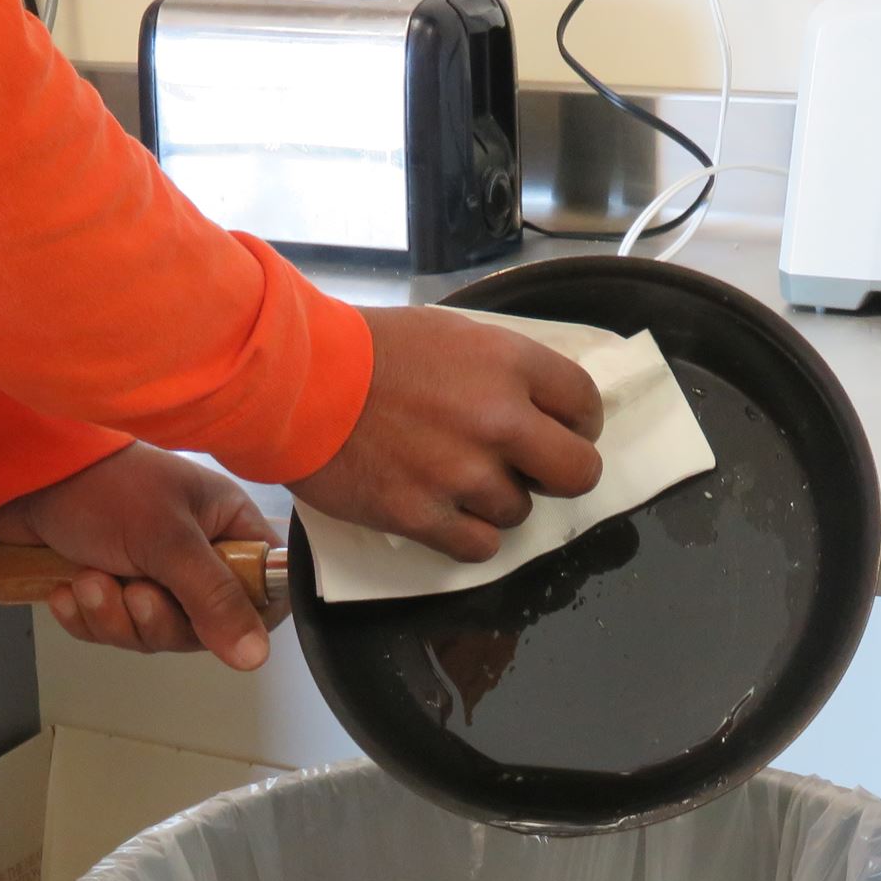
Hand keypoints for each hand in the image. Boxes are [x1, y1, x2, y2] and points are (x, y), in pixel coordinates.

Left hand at [0, 445, 283, 670]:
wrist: (23, 476)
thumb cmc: (104, 486)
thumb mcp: (167, 539)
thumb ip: (213, 597)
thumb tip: (255, 656)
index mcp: (227, 528)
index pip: (263, 590)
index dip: (243, 617)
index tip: (210, 622)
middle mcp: (196, 554)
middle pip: (202, 626)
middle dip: (156, 619)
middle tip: (132, 592)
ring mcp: (152, 572)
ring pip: (151, 631)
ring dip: (114, 617)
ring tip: (89, 580)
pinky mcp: (110, 586)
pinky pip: (111, 629)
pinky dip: (87, 617)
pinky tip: (67, 589)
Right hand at [289, 307, 603, 561]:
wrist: (296, 382)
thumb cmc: (366, 350)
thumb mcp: (448, 333)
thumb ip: (500, 368)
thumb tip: (534, 403)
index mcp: (508, 364)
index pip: (584, 404)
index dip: (579, 424)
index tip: (561, 431)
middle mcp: (497, 420)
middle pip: (578, 472)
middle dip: (561, 475)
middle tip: (531, 471)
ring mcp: (461, 473)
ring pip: (521, 512)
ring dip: (497, 502)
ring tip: (457, 481)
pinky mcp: (423, 515)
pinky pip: (479, 547)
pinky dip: (468, 536)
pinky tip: (445, 513)